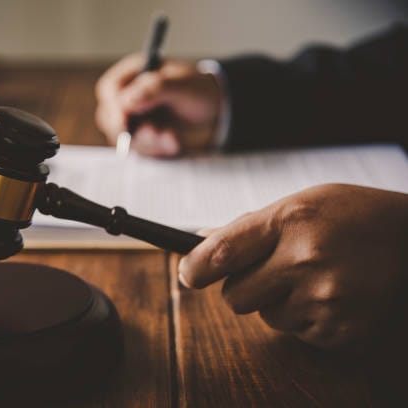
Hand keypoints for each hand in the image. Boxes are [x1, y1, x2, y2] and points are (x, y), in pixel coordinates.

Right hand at [95, 54, 220, 156]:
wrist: (218, 113)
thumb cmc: (201, 91)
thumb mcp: (182, 85)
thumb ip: (155, 89)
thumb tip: (128, 100)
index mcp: (135, 74)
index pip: (110, 90)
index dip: (113, 107)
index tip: (124, 122)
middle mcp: (131, 96)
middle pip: (109, 117)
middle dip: (129, 130)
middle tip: (152, 133)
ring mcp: (136, 119)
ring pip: (124, 137)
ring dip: (148, 141)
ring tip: (171, 137)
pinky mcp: (144, 138)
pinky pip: (141, 150)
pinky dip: (158, 149)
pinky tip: (174, 142)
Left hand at [178, 184, 407, 348]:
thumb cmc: (353, 217)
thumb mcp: (303, 203)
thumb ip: (252, 226)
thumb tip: (204, 243)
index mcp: (290, 221)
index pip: (222, 252)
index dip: (196, 267)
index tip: (188, 275)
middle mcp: (305, 260)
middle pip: (234, 296)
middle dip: (244, 287)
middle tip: (273, 272)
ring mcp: (324, 300)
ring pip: (266, 317)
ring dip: (280, 302)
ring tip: (316, 278)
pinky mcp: (340, 330)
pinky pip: (297, 334)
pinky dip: (307, 318)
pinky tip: (333, 295)